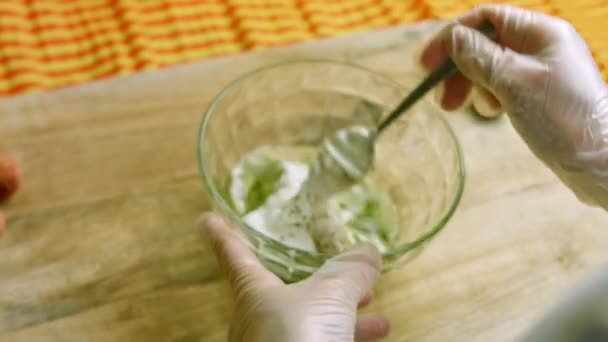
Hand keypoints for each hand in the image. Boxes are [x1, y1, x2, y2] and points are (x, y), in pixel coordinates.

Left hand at [200, 213, 389, 341]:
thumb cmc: (297, 338)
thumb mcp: (329, 296)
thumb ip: (348, 272)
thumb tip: (367, 252)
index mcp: (253, 293)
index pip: (234, 255)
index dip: (223, 235)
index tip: (207, 220)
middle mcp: (259, 320)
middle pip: (283, 290)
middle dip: (316, 279)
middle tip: (338, 267)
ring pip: (310, 321)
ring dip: (342, 310)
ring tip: (373, 302)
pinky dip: (348, 335)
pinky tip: (376, 332)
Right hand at [420, 5, 607, 208]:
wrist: (600, 161)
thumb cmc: (564, 118)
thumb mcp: (514, 83)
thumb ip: (480, 57)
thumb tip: (453, 37)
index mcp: (541, 33)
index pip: (487, 19)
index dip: (453, 37)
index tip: (426, 64)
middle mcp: (541, 47)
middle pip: (485, 45)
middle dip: (459, 68)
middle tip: (443, 99)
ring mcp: (540, 71)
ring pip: (491, 67)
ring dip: (472, 85)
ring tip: (466, 109)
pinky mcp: (538, 94)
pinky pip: (503, 86)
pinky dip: (488, 97)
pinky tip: (492, 113)